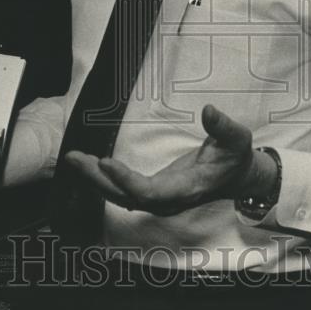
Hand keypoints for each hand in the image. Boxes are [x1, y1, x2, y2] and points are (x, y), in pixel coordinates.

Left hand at [64, 103, 270, 216]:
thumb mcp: (237, 139)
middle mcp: (167, 199)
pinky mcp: (152, 192)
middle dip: (98, 179)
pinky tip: (87, 164)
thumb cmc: (235, 158)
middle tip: (74, 158)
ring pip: (119, 195)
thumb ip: (223, 126)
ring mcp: (158, 199)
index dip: (125, 180)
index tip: (104, 162)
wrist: (237, 178)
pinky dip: (102, 179)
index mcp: (186, 189)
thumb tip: (209, 110)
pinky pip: (121, 190)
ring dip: (94, 179)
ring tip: (73, 158)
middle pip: (125, 197)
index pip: (149, 192)